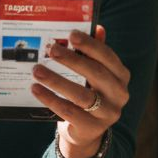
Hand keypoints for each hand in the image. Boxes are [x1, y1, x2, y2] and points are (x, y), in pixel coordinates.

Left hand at [30, 25, 129, 157]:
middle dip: (72, 59)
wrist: (86, 131)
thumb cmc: (89, 94)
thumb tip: (97, 27)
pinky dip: (51, 99)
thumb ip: (95, 53)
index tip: (72, 34)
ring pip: (81, 95)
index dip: (91, 45)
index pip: (108, 57)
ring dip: (57, 80)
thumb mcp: (93, 74)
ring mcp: (107, 114)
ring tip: (37, 70)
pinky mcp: (91, 128)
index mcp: (121, 76)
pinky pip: (68, 112)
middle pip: (96, 74)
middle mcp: (119, 95)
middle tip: (51, 49)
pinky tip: (36, 89)